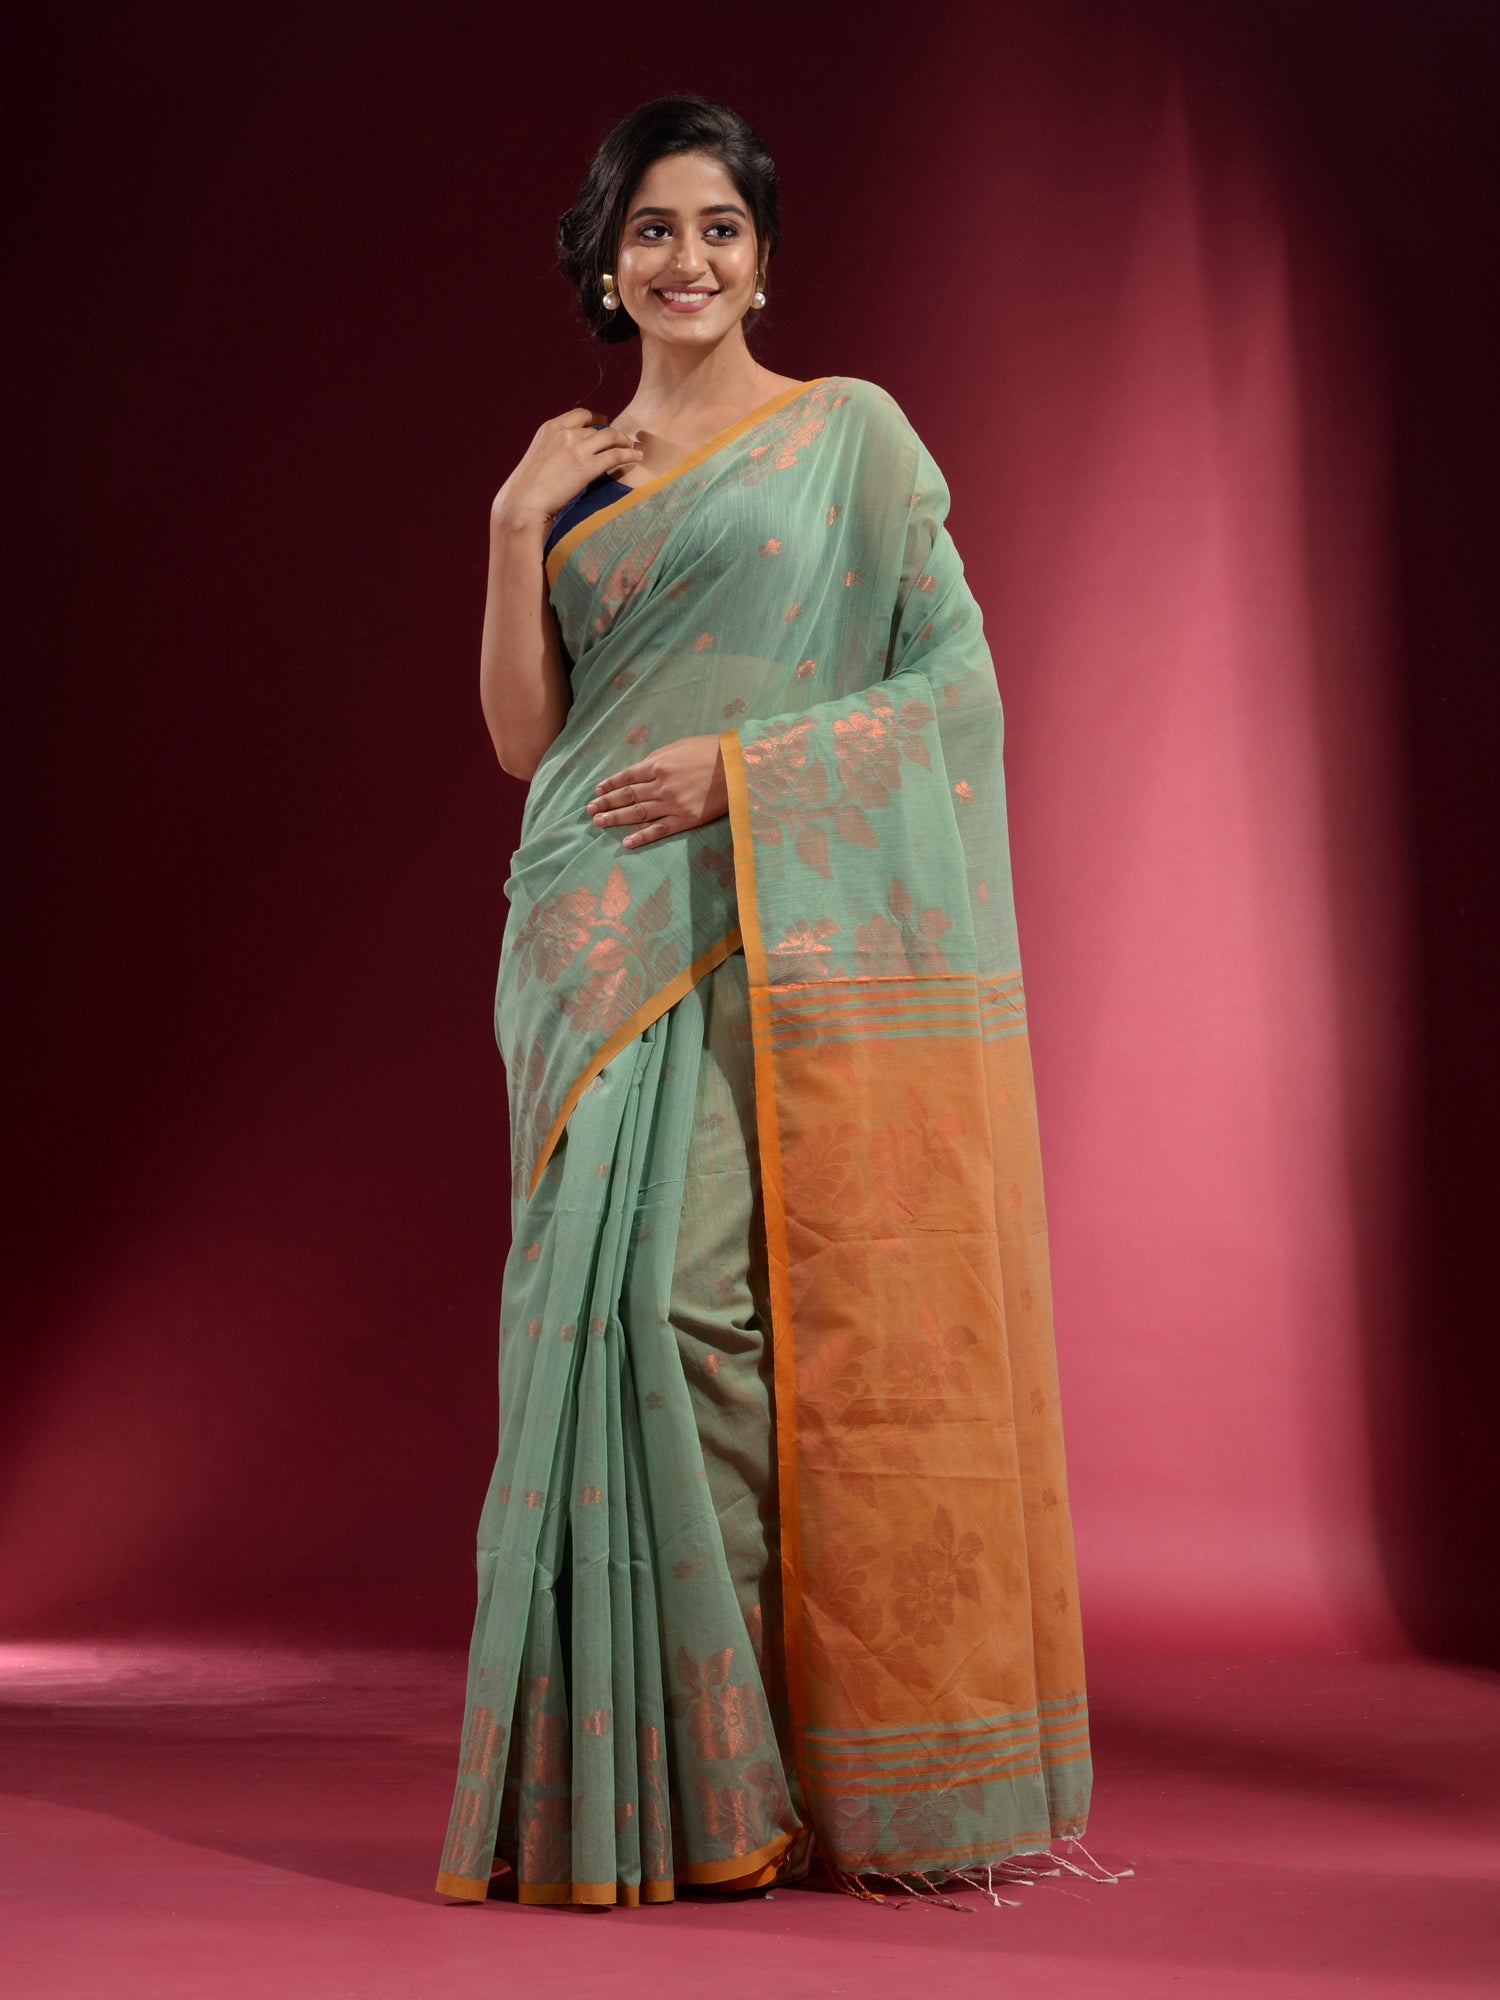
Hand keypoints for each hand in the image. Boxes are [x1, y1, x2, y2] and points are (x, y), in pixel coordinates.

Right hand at [491, 406, 642, 528]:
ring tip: (633, 448)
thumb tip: (568, 454)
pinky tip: (637, 457)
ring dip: (625, 442)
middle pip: (597, 428)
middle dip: (613, 434)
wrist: (523, 503)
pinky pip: (616, 455)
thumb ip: (554, 448)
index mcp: (550, 428)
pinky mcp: (587, 467)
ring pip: (611, 437)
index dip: (596, 417)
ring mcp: (577, 448)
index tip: (604, 421)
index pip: (580, 414)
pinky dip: (630, 455)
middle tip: (622, 442)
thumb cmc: (527, 488)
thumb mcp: (538, 456)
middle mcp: (565, 433)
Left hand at [585, 735, 727, 846]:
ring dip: (616, 818)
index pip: (627, 776)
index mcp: (659, 764)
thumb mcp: (681, 745)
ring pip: (638, 813)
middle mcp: (661, 785)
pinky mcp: (686, 819)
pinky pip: (659, 830)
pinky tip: (626, 842)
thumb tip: (642, 768)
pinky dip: (642, 837)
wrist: (740, 767)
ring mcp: (673, 804)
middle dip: (607, 802)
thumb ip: (660, 757)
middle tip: (590, 809)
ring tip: (599, 822)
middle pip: (628, 795)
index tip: (597, 790)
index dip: (610, 784)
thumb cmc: (712, 751)